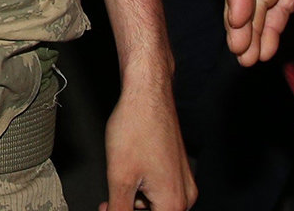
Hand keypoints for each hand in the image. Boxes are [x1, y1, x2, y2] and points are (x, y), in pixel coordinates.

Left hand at [101, 77, 195, 210]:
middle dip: (129, 208)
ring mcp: (184, 180)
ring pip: (155, 203)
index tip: (109, 207)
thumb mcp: (120, 178)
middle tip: (109, 199)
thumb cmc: (137, 127)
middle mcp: (185, 195)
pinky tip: (131, 169)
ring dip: (135, 198)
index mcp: (174, 203)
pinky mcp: (179, 168)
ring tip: (122, 177)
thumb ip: (119, 210)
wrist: (147, 94)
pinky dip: (142, 185)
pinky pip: (160, 188)